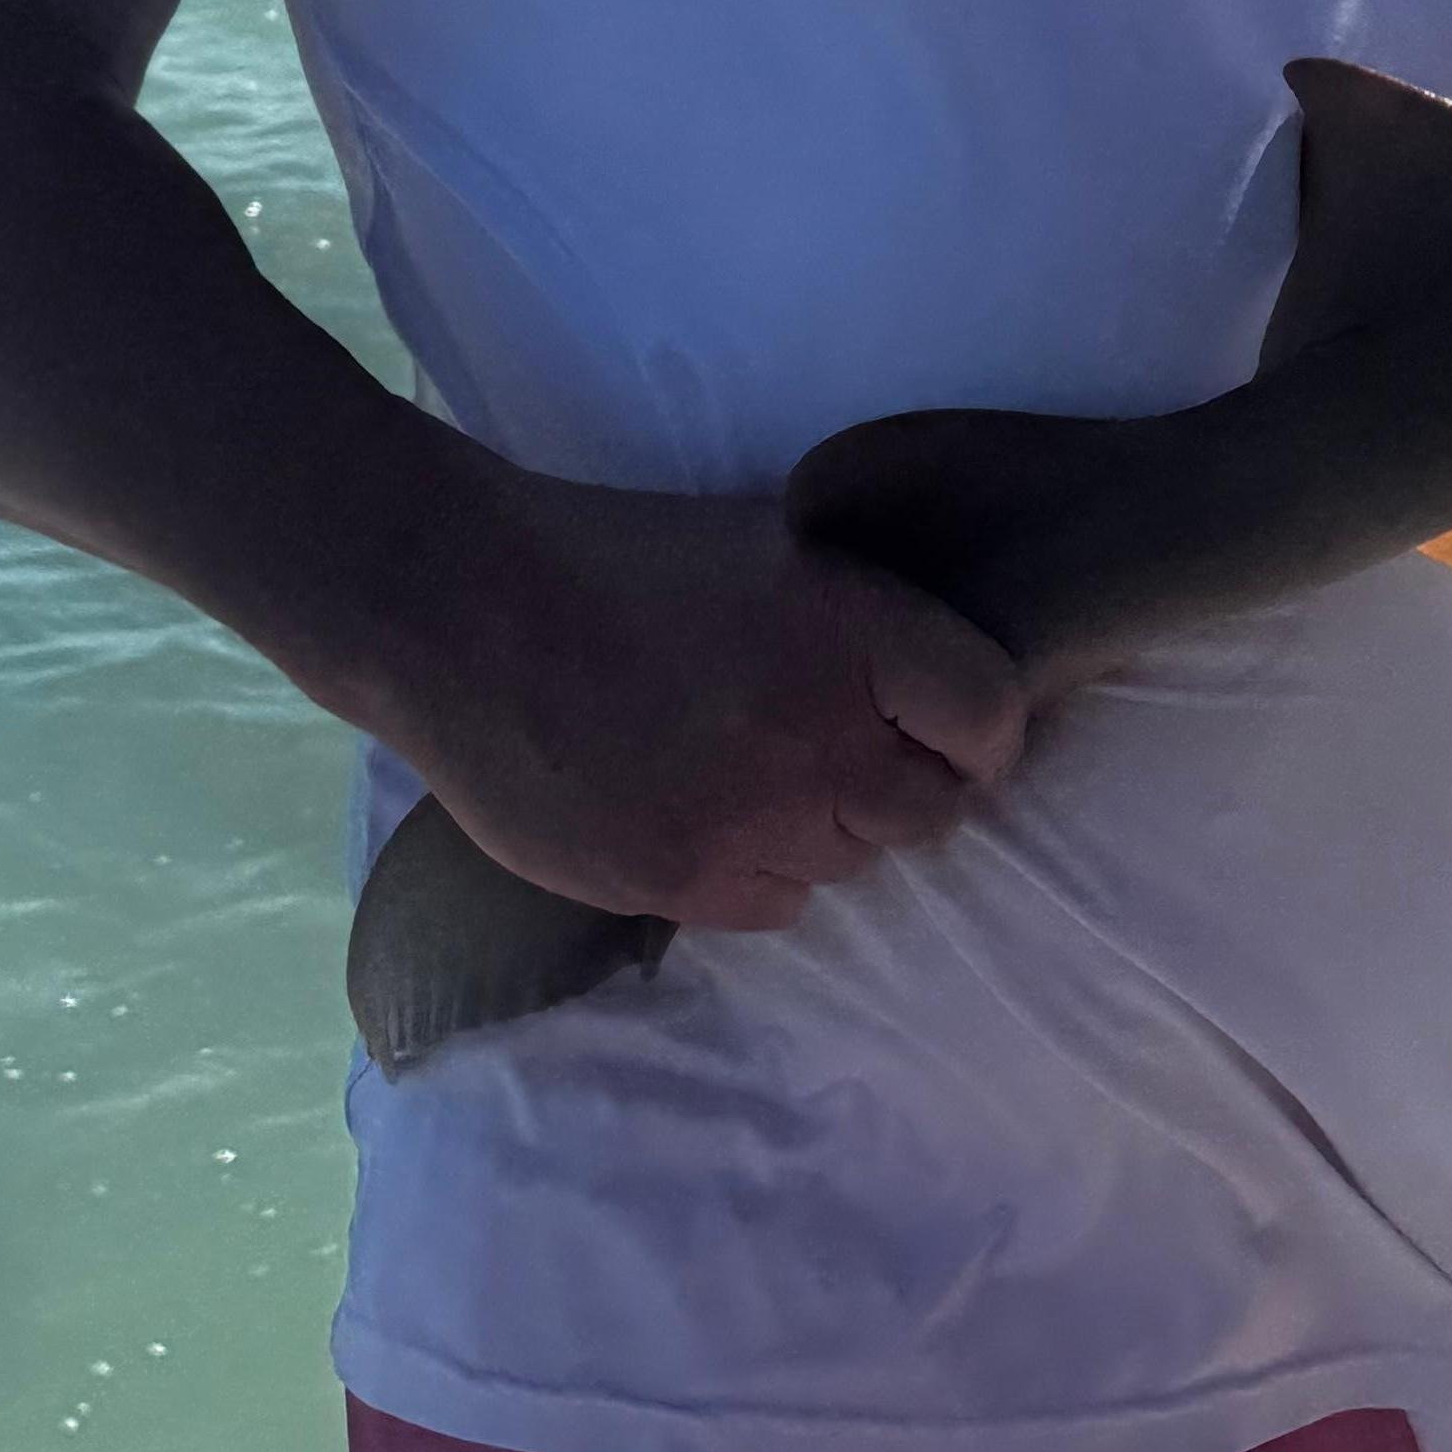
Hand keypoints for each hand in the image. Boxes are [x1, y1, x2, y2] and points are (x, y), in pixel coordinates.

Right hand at [371, 461, 1028, 934]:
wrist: (462, 608)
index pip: (990, 719)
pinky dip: (760, 871)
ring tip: (756, 774)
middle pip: (931, 811)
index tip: (953, 731)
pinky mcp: (674, 882)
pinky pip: (774, 905)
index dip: (980, 732)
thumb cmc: (617, 555)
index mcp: (853, 632)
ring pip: (849, 863)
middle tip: (852, 755)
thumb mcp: (772, 545)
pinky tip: (709, 815)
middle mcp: (817, 737)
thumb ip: (859, 624)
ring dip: (825, 827)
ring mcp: (746, 821)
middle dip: (906, 787)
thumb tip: (928, 689)